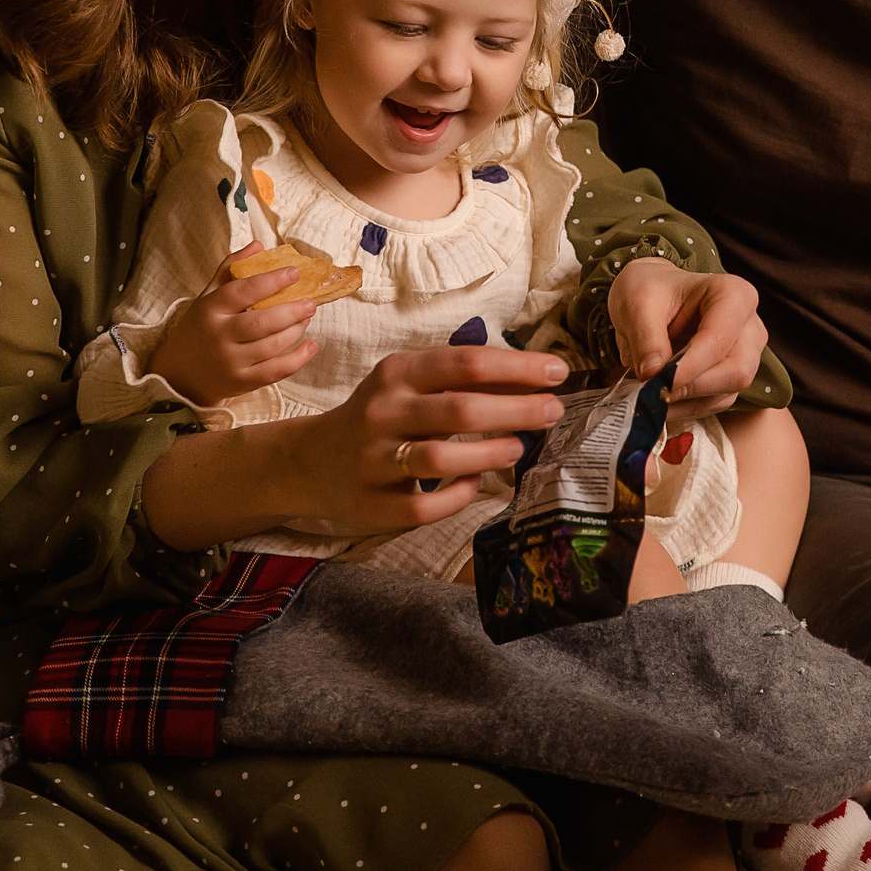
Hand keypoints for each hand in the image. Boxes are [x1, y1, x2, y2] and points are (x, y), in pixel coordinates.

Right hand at [147, 241, 322, 407]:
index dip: (270, 281)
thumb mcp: (208, 296)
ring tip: (307, 316)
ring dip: (296, 330)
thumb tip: (259, 245)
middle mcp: (218, 337)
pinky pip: (274, 372)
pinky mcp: (242, 382)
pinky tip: (311, 346)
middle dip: (291, 311)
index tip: (294, 272)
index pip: (241, 292)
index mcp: (209, 310)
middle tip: (311, 302)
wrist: (181, 374)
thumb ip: (230, 269)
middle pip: (260, 323)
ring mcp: (230, 362)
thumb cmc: (201, 327)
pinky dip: (297, 359)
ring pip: (271, 346)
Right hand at [265, 345, 568, 532]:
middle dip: (516, 410)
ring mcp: (373, 461)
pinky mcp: (371, 504)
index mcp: (397, 374)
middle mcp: (381, 412)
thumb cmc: (383, 415)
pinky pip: (423, 507)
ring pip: (440, 460)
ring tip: (518, 449)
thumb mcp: (411, 384)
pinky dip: (457, 496)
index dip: (518, 368)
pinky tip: (475, 486)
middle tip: (553, 412)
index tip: (558, 373)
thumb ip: (463, 380)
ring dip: (490, 454)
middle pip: (460, 410)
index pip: (466, 363)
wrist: (312, 460)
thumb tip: (536, 377)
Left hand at [607, 257, 766, 417]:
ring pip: (727, 393)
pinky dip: (685, 407)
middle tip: (651, 389)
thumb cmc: (650, 290)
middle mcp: (749, 326)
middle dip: (691, 387)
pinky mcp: (732, 377)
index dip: (688, 367)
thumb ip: (646, 339)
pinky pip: (715, 403)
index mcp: (734, 295)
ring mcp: (746, 354)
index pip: (719, 340)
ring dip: (685, 401)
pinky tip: (660, 398)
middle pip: (736, 372)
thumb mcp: (637, 303)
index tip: (654, 380)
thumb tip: (654, 375)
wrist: (651, 298)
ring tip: (649, 394)